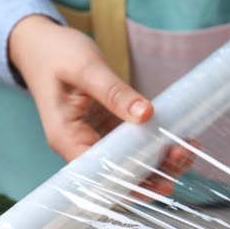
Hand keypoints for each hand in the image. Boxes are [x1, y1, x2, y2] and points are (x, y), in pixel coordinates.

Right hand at [8, 15, 190, 195]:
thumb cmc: (55, 54)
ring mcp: (97, 139)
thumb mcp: (85, 68)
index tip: (160, 183)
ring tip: (188, 149)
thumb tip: (145, 114)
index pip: (100, 176)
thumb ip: (114, 92)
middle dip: (153, 174)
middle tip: (183, 157)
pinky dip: (158, 146)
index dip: (131, 184)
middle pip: (120, 176)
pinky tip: (181, 139)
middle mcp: (82, 146)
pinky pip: (137, 146)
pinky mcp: (111, 130)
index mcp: (67, 138)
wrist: (41, 43)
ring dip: (161, 162)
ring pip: (132, 164)